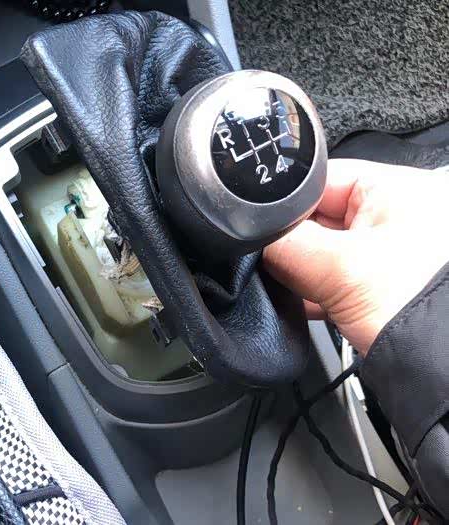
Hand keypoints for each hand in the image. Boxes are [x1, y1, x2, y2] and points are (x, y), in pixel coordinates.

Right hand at [263, 159, 448, 354]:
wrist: (444, 372)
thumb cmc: (424, 314)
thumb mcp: (338, 268)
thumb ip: (283, 245)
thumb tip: (249, 238)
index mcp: (397, 188)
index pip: (316, 181)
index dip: (281, 207)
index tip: (262, 235)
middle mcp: (395, 215)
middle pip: (315, 218)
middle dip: (293, 246)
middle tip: (294, 270)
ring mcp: (388, 253)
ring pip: (320, 253)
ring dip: (304, 274)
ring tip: (313, 292)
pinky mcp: (379, 286)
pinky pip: (333, 279)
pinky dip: (317, 293)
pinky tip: (315, 306)